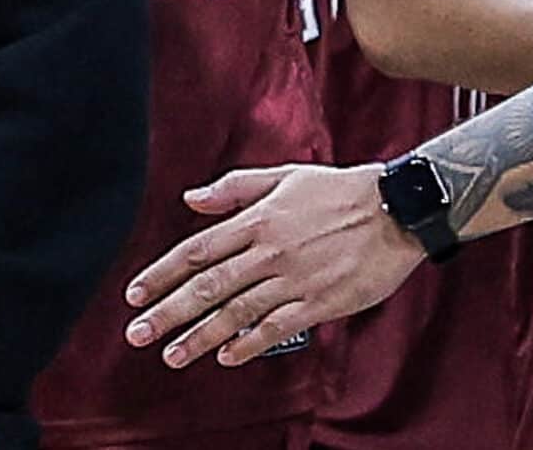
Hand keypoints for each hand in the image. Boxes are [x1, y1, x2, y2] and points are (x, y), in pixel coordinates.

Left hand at [123, 164, 422, 369]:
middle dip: (168, 312)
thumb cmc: (339, 191)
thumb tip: (191, 200)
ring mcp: (294, 279)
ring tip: (172, 355)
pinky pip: (277, 328)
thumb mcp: (283, 176)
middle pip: (208, 287)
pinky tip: (227, 356)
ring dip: (199, 337)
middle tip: (137, 334)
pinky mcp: (320, 302)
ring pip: (236, 313)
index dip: (162, 274)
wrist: (397, 209)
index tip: (135, 294)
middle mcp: (270, 251)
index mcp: (258, 219)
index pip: (197, 250)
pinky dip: (249, 344)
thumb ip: (234, 189)